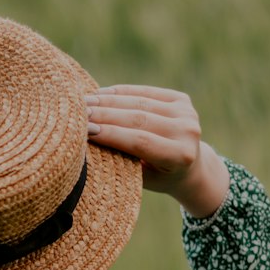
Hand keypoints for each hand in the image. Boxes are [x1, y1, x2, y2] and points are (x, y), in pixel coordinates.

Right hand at [86, 84, 229, 217]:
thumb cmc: (157, 177)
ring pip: (140, 103)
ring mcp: (187, 113)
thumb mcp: (141, 177)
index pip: (140, 141)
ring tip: (84, 102)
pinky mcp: (182, 99)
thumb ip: (121, 159)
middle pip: (139, 119)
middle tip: (78, 112)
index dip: (111, 134)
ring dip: (109, 101)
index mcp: (180, 156)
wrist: (191, 168)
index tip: (83, 130)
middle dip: (105, 115)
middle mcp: (188, 132)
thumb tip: (88, 139)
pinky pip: (146, 93)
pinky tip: (101, 94)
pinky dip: (121, 92)